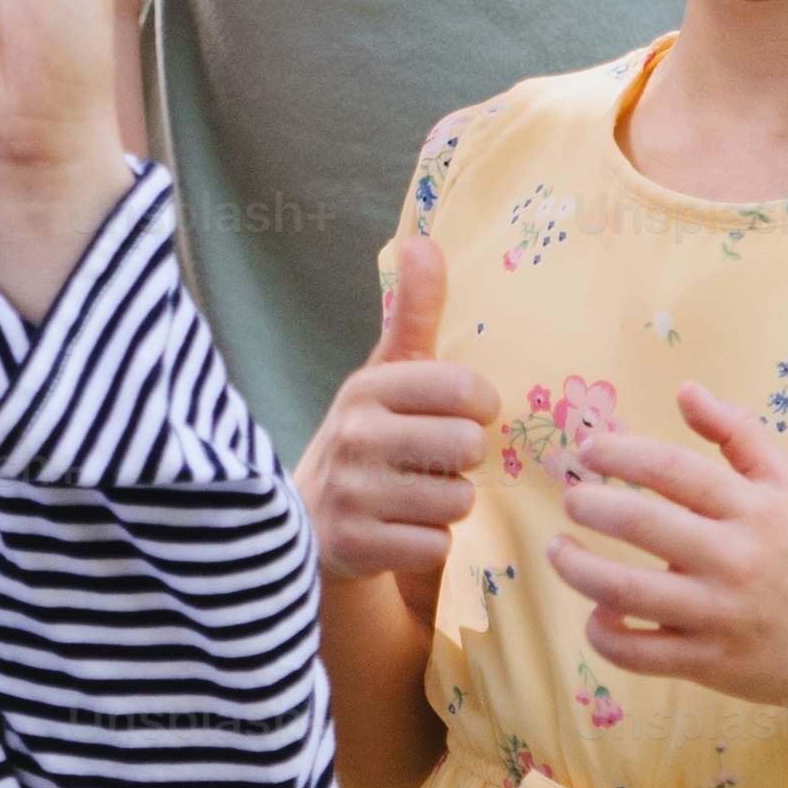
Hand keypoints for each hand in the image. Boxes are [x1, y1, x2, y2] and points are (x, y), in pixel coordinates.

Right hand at [294, 240, 497, 581]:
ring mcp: (353, 493)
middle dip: (463, 459)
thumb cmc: (368, 436)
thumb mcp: (386, 373)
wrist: (306, 521)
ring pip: (457, 499)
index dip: (480, 407)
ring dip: (448, 502)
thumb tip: (423, 240)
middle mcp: (356, 435)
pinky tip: (401, 529)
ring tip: (416, 493)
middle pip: (467, 446)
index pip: (464, 388)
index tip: (465, 413)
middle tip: (435, 459)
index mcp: (367, 387)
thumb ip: (413, 311)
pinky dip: (429, 543)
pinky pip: (437, 544)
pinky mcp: (357, 547)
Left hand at [547, 380, 787, 719]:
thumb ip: (737, 431)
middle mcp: (734, 559)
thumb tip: (685, 390)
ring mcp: (718, 615)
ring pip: (626, 591)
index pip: (671, 468)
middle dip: (591, 504)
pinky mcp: (708, 663)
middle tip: (572, 497)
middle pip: (641, 523)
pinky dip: (604, 634)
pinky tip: (596, 614)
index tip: (588, 450)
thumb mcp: (785, 484)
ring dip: (577, 568)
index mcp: (752, 509)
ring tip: (558, 551)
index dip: (619, 452)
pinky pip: (638, 653)